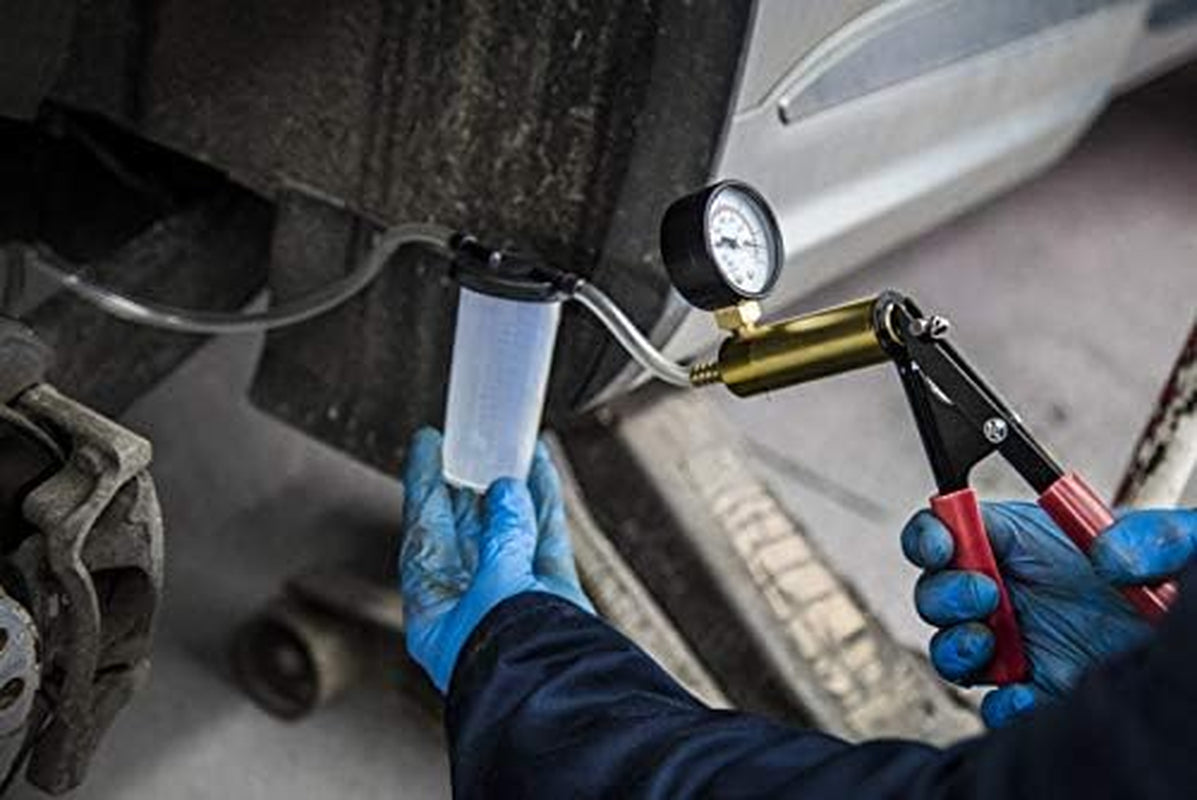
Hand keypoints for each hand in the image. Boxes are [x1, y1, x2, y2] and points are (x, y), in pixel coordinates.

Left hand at [400, 428, 593, 691]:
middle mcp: (472, 604)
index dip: (424, 485)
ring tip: (512, 446)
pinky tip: (543, 468)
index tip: (427, 443)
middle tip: (470, 443)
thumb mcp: (495, 588)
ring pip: (509, 530)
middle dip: (468, 484)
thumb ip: (501, 535)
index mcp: (436, 613)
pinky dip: (546, 503)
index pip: (423, 533)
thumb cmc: (511, 659)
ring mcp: (515, 599)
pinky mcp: (554, 597)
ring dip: (511, 487)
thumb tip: (506, 491)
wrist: (564, 696)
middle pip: (464, 530)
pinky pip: (546, 539)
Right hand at [902, 502, 1196, 727]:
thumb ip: (1147, 536)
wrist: (1188, 650)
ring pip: (952, 647)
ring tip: (988, 644)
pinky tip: (1021, 694)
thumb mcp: (1174, 541)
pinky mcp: (1039, 690)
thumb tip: (1109, 556)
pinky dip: (1000, 704)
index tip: (941, 544)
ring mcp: (1020, 643)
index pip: (953, 526)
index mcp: (1026, 540)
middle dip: (944, 593)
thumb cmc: (1177, 582)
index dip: (931, 534)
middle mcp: (1012, 591)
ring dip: (954, 645)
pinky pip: (997, 703)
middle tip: (984, 594)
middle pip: (937, 590)